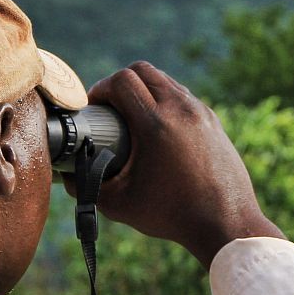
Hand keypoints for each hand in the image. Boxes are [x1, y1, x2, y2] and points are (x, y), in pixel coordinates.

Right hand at [80, 61, 283, 267]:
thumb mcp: (120, 205)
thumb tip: (67, 176)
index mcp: (156, 123)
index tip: (94, 109)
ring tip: (132, 118)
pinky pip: (184, 97)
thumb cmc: (172, 215)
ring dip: (145, 90)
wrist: (226, 223)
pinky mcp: (213, 122)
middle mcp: (181, 109)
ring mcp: (201, 113)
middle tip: (110, 109)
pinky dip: (166, 102)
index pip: (122, 80)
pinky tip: (159, 128)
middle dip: (120, 84)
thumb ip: (86, 189)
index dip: (101, 89)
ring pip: (166, 80)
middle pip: (142, 70)